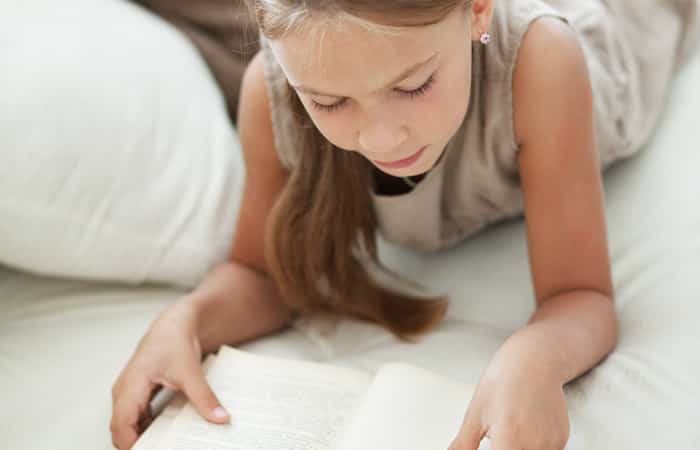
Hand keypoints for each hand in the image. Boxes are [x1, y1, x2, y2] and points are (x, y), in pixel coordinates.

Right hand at [110, 298, 229, 449]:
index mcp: (130, 387)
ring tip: (166, 444)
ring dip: (143, 438)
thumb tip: (220, 418)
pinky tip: (165, 433)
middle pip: (122, 430)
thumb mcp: (190, 372)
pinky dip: (147, 429)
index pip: (121, 426)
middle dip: (139, 444)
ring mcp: (128, 394)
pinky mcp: (137, 396)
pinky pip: (136, 420)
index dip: (133, 445)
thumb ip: (204, 397)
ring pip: (128, 426)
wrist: (174, 324)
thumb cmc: (173, 341)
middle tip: (164, 448)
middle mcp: (123, 393)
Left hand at [447, 356, 569, 449]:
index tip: (489, 446)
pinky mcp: (561, 438)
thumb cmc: (502, 381)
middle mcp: (534, 444)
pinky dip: (532, 446)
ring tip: (510, 427)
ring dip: (518, 448)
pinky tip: (524, 427)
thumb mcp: (475, 413)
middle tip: (497, 435)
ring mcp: (551, 442)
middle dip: (504, 448)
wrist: (534, 359)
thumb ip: (463, 445)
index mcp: (509, 438)